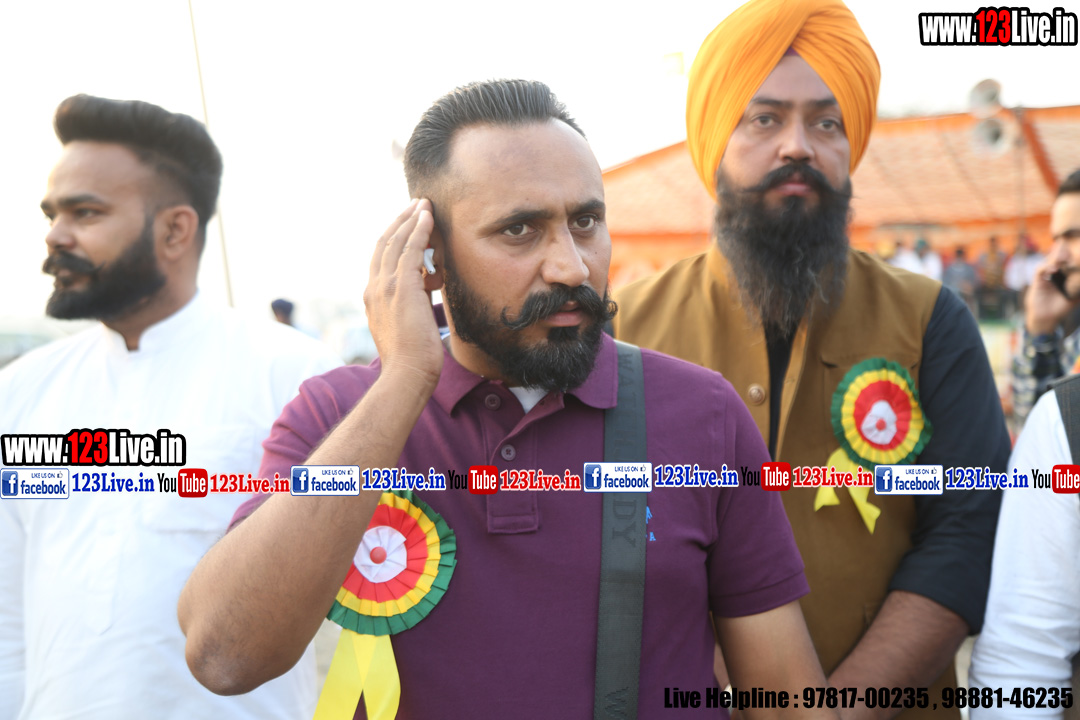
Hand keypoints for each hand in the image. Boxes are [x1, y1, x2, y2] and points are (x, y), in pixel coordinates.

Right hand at [364, 199, 443, 388]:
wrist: (406, 374)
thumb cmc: (411, 358)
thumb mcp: (407, 324)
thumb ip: (412, 302)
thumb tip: (427, 289)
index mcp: (372, 297)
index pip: (380, 259)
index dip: (393, 237)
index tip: (406, 224)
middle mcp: (373, 288)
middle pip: (385, 244)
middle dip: (400, 222)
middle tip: (415, 205)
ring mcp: (385, 287)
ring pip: (396, 242)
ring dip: (410, 220)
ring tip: (423, 204)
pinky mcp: (401, 288)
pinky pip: (410, 250)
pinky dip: (418, 230)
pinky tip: (427, 217)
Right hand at [1026, 254, 1076, 334]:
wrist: (1047, 319)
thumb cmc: (1059, 309)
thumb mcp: (1075, 298)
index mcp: (1060, 277)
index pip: (1064, 263)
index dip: (1068, 256)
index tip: (1075, 251)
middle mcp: (1051, 275)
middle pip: (1055, 259)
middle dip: (1062, 252)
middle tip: (1068, 247)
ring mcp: (1044, 278)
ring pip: (1048, 262)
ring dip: (1054, 258)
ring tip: (1063, 256)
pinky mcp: (1037, 282)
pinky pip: (1040, 271)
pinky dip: (1046, 267)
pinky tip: (1054, 268)